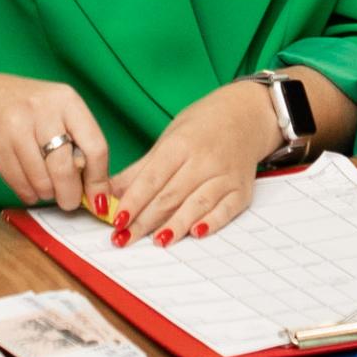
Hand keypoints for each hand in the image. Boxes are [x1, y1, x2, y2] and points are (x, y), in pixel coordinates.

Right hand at [0, 72, 110, 213]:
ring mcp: (16, 126)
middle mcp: (42, 110)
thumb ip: (75, 140)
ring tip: (44, 187)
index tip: (98, 199)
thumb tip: (95, 185)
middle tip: (69, 201)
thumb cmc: (20, 106)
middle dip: (70, 194)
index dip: (99, 179)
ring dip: (46, 193)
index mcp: (66, 99)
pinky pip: (19, 184)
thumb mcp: (54, 109)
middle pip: (66, 169)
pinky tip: (28, 186)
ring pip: (42, 181)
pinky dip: (28, 193)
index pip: (95, 146)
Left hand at [107, 81, 277, 246]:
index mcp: (181, 144)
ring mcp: (225, 175)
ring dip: (175, 225)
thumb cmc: (202, 126)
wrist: (247, 115)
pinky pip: (226, 210)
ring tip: (157, 242)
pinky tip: (196, 233)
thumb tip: (109, 193)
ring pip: (197, 204)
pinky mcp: (242, 190)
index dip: (133, 201)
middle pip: (170, 195)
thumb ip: (140, 169)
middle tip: (125, 239)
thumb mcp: (168, 139)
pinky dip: (212, 222)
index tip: (116, 220)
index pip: (152, 178)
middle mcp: (204, 160)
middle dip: (145, 220)